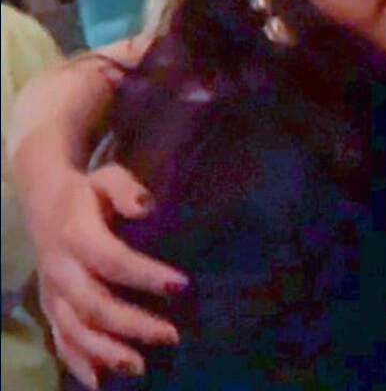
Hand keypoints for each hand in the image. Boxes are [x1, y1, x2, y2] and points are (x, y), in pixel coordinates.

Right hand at [30, 163, 186, 387]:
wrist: (41, 202)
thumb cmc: (87, 193)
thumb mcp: (106, 178)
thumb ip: (125, 188)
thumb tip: (146, 206)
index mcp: (75, 234)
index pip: (110, 259)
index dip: (144, 274)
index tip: (181, 285)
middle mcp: (60, 269)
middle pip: (93, 304)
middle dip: (132, 324)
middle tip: (172, 335)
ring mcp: (52, 293)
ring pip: (74, 330)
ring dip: (106, 352)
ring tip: (140, 367)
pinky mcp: (50, 308)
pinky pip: (60, 340)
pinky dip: (79, 362)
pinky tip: (102, 382)